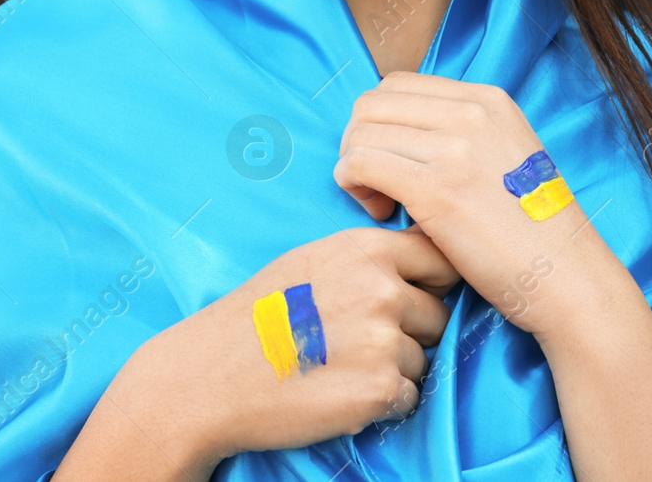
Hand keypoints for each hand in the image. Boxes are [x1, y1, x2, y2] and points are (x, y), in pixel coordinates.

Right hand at [147, 225, 459, 464]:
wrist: (210, 377)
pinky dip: (382, 402)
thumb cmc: (259, 316)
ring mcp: (383, 340)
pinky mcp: (379, 389)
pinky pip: (409, 397)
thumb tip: (424, 257)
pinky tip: (340, 392)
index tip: (412, 298)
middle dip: (410, 331)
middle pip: (437, 314)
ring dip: (394, 369)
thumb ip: (370, 257)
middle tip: (357, 342)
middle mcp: (382, 289)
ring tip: (340, 367)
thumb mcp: (313, 259)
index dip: (432, 283)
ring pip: (423, 359)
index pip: (441, 260)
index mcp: (367, 249)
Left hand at [334, 71, 595, 336]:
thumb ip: (461, 133)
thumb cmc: (531, 229)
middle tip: (376, 183)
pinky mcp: (436, 189)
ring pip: (361, 132)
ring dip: (355, 167)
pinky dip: (353, 186)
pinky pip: (360, 164)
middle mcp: (471, 112)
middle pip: (372, 103)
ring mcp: (455, 148)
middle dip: (358, 140)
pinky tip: (380, 213)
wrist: (565, 276)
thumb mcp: (506, 154)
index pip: (398, 85)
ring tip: (381, 203)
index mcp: (488, 99)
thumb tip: (399, 133)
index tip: (391, 160)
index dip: (379, 121)